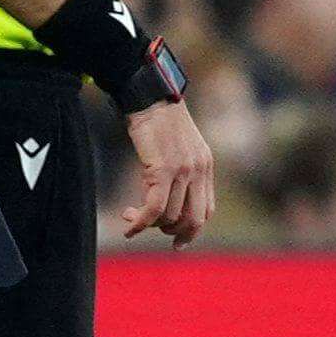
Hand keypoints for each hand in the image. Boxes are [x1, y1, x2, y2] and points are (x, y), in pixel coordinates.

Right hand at [119, 99, 214, 243]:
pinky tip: (128, 225)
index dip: (191, 230)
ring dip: (148, 224)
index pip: (206, 211)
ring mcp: (183, 171)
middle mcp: (199, 170)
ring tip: (130, 215)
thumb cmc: (157, 117)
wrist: (149, 95)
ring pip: (170, 217)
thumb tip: (162, 196)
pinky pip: (154, 208)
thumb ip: (179, 170)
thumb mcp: (177, 145)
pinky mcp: (162, 169)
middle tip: (150, 229)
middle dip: (172, 233)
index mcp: (205, 166)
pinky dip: (140, 222)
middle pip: (193, 220)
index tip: (176, 241)